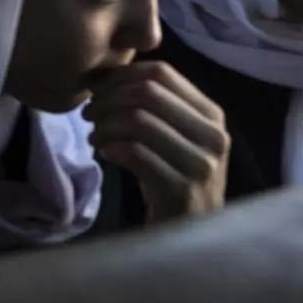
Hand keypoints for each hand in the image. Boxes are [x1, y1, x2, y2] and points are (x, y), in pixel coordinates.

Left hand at [85, 61, 229, 222]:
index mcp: (211, 113)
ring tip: (95, 136)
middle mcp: (213, 134)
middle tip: (89, 113)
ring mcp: (201, 162)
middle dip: (109, 99)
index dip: (122, 75)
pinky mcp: (183, 188)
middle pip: (147, 93)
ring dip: (106, 124)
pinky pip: (136, 152)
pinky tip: (104, 152)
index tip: (97, 89)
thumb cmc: (174, 174)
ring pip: (139, 120)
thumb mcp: (174, 134)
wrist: (189, 230)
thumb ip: (154, 104)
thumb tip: (108, 73)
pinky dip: (112, 147)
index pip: (161, 73)